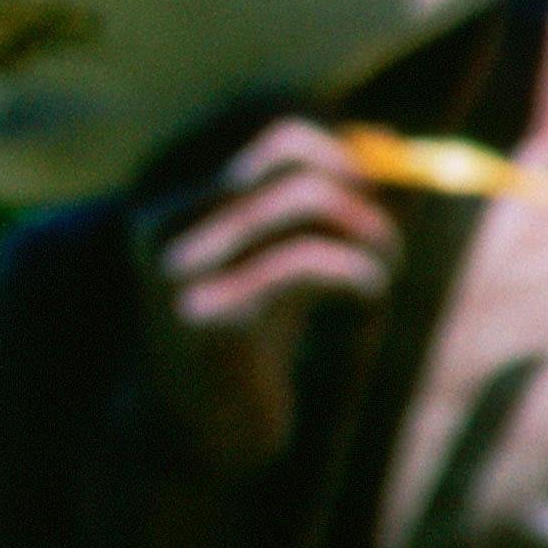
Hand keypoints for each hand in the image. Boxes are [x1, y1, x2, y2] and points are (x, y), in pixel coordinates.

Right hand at [133, 120, 400, 475]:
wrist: (198, 430)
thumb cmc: (248, 336)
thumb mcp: (274, 251)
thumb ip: (312, 197)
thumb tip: (384, 142)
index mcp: (169, 188)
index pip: (264, 118)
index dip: (337, 140)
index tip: (374, 180)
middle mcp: (161, 214)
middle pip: (280, 143)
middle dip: (354, 173)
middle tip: (381, 222)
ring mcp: (176, 263)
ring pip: (300, 196)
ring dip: (368, 224)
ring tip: (386, 260)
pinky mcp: (206, 312)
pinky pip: (305, 260)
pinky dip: (358, 268)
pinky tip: (368, 291)